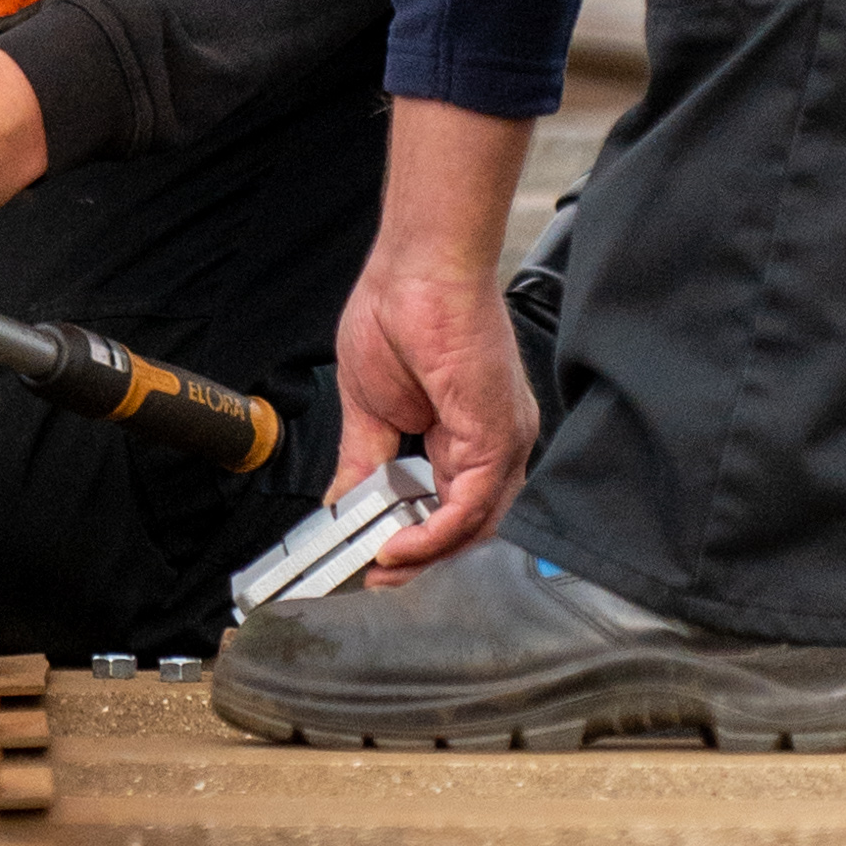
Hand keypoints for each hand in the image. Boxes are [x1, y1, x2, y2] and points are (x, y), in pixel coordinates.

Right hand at [336, 97, 543, 566]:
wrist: (417, 264)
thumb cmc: (398, 309)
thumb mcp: (369, 407)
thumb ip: (365, 465)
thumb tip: (344, 508)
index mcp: (467, 434)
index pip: (450, 510)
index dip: (414, 545)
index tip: (373, 564)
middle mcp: (494, 442)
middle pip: (467, 528)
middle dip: (420, 563)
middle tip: (375, 580)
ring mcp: (501, 440)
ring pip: (474, 528)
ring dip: (424, 558)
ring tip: (378, 569)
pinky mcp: (496, 434)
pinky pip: (470, 507)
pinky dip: (432, 536)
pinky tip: (395, 546)